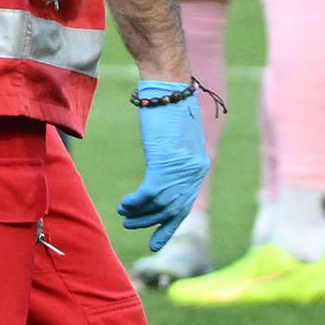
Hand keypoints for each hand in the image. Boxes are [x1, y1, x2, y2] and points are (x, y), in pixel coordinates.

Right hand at [118, 80, 211, 246]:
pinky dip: (136, 202)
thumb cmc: (168, 103)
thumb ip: (175, 156)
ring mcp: (181, 167)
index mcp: (199, 165)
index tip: (157, 238)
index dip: (170, 223)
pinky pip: (150, 194)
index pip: (186, 203)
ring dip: (141, 214)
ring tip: (125, 216)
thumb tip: (165, 168)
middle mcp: (194, 170)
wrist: (167, 85)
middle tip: (133, 226)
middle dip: (153, 223)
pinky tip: (125, 204)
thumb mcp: (176, 135)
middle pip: (174, 208)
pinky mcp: (165, 162)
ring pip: (161, 204)